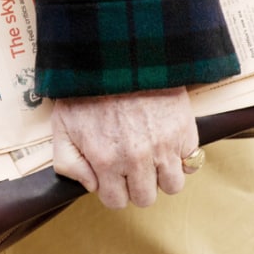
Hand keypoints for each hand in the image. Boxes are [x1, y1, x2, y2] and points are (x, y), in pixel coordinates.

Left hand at [51, 87, 198, 208]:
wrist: (119, 53)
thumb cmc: (87, 87)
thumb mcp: (62, 124)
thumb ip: (68, 162)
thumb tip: (91, 185)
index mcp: (105, 160)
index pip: (116, 201)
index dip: (113, 189)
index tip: (112, 175)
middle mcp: (136, 159)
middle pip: (145, 197)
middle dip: (136, 185)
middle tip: (131, 166)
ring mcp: (164, 146)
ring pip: (172, 186)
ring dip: (162, 176)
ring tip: (152, 158)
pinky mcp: (184, 130)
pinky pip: (192, 162)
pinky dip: (183, 158)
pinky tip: (169, 145)